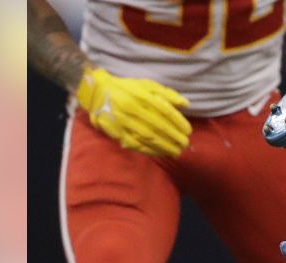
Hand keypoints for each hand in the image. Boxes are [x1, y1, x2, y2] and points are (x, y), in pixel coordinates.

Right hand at [76, 67, 191, 156]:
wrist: (97, 92)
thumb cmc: (127, 88)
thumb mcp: (147, 85)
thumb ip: (167, 94)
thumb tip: (186, 104)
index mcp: (140, 95)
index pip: (165, 111)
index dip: (179, 123)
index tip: (188, 131)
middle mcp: (132, 109)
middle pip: (158, 126)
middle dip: (174, 137)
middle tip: (185, 144)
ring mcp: (123, 121)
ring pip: (148, 137)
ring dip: (165, 147)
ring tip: (177, 152)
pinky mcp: (116, 131)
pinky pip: (136, 144)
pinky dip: (150, 151)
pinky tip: (161, 153)